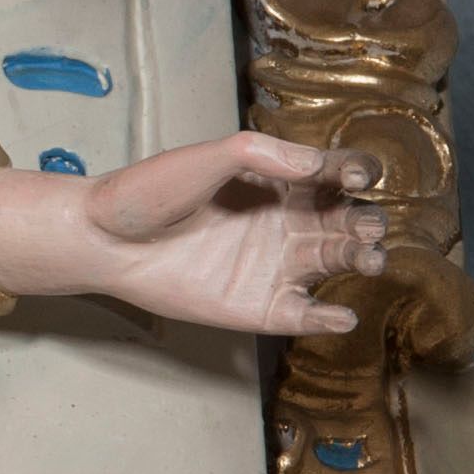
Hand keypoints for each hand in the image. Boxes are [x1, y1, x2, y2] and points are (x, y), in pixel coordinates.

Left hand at [0, 133, 386, 337]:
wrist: (103, 239)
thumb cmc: (148, 192)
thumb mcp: (207, 158)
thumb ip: (263, 155)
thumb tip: (319, 164)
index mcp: (280, 181)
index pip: (338, 174)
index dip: (356, 172)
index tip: (353, 176)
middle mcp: (288, 222)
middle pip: (350, 220)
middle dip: (369, 222)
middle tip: (366, 227)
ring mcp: (278, 265)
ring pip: (340, 262)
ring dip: (363, 259)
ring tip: (367, 259)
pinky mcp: (261, 305)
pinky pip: (306, 315)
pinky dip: (329, 318)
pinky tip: (338, 314)